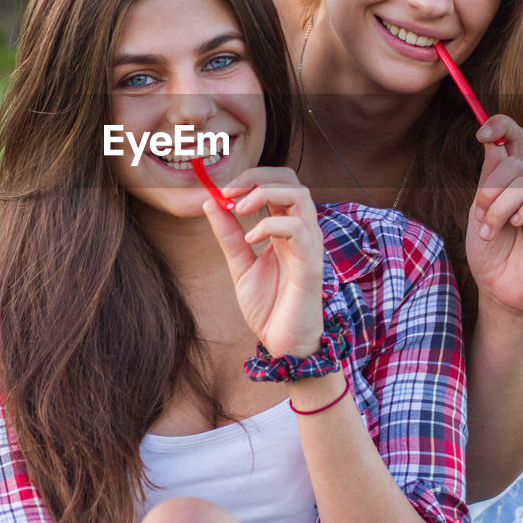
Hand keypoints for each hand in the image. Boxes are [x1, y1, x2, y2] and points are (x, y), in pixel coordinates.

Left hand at [203, 167, 325, 357]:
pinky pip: (299, 230)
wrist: (283, 345)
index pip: (278, 184)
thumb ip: (228, 235)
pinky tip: (251, 240)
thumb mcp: (240, 265)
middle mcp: (301, 232)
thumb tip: (210, 202)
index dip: (251, 178)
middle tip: (229, 193)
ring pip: (300, 196)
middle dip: (258, 177)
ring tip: (240, 209)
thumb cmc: (270, 307)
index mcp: (286, 229)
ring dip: (265, 194)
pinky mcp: (311, 265)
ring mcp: (309, 246)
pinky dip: (271, 226)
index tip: (222, 191)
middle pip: (292, 180)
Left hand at [465, 115, 522, 318]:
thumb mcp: (479, 211)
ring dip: (498, 208)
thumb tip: (493, 140)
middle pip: (514, 164)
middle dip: (489, 191)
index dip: (501, 126)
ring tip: (490, 232)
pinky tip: (516, 225)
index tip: (482, 133)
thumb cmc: (489, 254)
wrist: (498, 290)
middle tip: (481, 218)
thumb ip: (488, 178)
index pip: (515, 138)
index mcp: (511, 181)